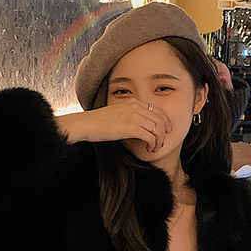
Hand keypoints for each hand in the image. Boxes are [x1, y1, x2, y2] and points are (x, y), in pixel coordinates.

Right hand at [57, 101, 171, 152]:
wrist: (86, 124)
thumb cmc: (97, 122)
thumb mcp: (117, 113)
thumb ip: (130, 115)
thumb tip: (140, 127)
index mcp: (133, 102)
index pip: (157, 110)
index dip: (164, 121)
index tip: (165, 130)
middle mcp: (136, 106)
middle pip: (160, 119)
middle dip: (164, 132)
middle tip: (162, 142)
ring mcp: (134, 116)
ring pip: (158, 129)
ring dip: (159, 141)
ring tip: (154, 148)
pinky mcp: (132, 127)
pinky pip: (151, 137)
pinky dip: (153, 145)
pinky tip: (148, 149)